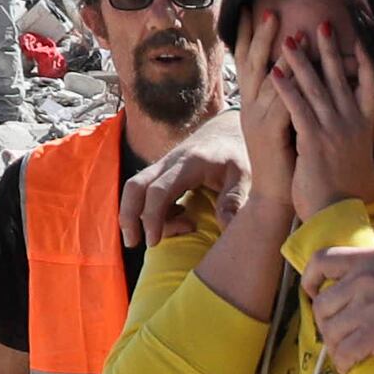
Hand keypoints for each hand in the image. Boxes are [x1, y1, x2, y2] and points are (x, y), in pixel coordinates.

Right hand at [121, 110, 250, 247]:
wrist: (228, 129)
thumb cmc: (238, 153)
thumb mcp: (244, 174)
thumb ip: (235, 199)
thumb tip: (228, 229)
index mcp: (189, 164)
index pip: (160, 191)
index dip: (153, 218)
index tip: (153, 242)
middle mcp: (170, 162)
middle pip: (135, 187)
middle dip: (128, 216)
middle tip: (132, 243)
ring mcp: (163, 166)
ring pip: (136, 189)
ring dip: (135, 215)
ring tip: (152, 239)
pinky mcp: (163, 172)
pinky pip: (146, 191)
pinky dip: (150, 209)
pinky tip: (176, 219)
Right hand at [235, 16, 299, 218]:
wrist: (274, 197)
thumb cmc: (284, 160)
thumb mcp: (282, 124)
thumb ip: (285, 99)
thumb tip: (297, 73)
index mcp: (254, 104)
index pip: (250, 62)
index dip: (251, 36)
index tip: (254, 9)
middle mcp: (251, 108)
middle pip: (252, 63)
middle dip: (259, 35)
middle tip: (269, 9)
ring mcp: (258, 120)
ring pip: (266, 79)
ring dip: (278, 53)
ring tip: (290, 30)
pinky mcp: (270, 134)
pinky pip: (280, 102)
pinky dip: (288, 83)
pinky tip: (296, 66)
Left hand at [276, 26, 373, 214]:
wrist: (334, 215)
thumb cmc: (350, 195)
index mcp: (364, 128)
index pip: (368, 87)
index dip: (364, 63)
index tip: (358, 42)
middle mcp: (350, 123)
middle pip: (339, 78)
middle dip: (328, 50)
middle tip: (320, 25)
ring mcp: (331, 129)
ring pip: (314, 87)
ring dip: (300, 61)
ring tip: (288, 40)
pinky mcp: (311, 138)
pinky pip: (296, 106)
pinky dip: (285, 86)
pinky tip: (274, 71)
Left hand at [303, 245, 373, 369]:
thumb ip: (373, 268)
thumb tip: (350, 279)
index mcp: (369, 259)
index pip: (321, 261)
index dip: (310, 279)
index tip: (312, 293)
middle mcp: (364, 280)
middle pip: (321, 305)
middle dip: (326, 324)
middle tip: (339, 334)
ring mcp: (368, 307)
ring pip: (330, 332)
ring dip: (336, 347)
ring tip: (348, 353)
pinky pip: (344, 353)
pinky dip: (344, 363)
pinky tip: (353, 366)